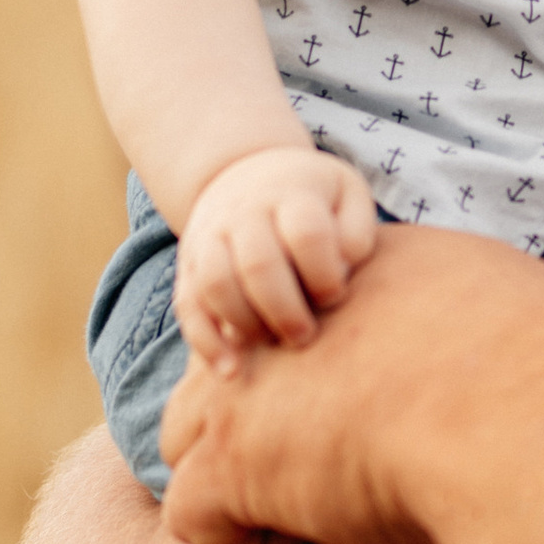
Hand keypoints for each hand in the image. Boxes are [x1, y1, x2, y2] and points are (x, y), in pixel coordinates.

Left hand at [162, 222, 543, 543]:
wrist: (527, 422)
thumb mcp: (523, 310)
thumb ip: (493, 316)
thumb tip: (542, 340)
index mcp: (364, 273)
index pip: (304, 323)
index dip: (322, 380)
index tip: (370, 418)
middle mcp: (289, 314)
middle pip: (232, 367)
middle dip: (259, 422)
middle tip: (326, 470)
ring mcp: (248, 385)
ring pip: (189, 437)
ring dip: (243, 479)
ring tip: (321, 514)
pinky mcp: (230, 460)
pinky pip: (194, 519)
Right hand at [175, 142, 378, 368]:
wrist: (244, 172)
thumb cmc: (312, 197)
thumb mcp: (346, 194)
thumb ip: (356, 231)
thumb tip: (342, 270)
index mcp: (292, 194)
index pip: (307, 234)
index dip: (324, 274)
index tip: (336, 294)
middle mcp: (245, 212)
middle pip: (258, 264)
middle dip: (286, 311)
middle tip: (305, 336)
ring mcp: (210, 236)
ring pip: (216, 285)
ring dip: (247, 325)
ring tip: (273, 344)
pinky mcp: (189, 264)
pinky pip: (188, 306)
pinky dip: (206, 342)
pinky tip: (231, 371)